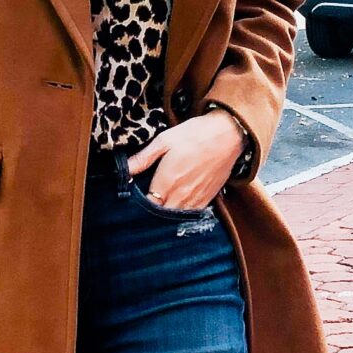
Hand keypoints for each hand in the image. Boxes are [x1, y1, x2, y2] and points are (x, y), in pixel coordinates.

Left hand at [126, 111, 246, 210]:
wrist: (228, 135)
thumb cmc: (195, 135)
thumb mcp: (164, 140)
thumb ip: (143, 158)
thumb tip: (123, 169)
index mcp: (167, 182)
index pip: (148, 205)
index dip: (141, 204)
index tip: (137, 197)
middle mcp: (181, 196)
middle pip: (162, 215)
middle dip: (154, 211)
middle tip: (149, 201)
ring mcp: (196, 200)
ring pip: (177, 218)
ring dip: (168, 213)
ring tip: (163, 203)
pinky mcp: (208, 199)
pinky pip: (192, 215)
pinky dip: (183, 212)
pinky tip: (179, 203)